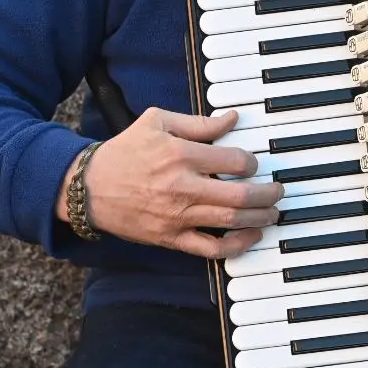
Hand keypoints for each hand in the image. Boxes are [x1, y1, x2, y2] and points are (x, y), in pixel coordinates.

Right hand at [58, 107, 282, 259]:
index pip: (234, 160)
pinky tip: (250, 237)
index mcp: (180, 154)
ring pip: (230, 221)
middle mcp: (182, 187)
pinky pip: (210, 248)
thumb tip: (232, 118)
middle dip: (268, 194)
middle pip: (240, 194)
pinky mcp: (171, 238)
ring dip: (259, 218)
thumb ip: (198, 123)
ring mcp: (177, 216)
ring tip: (272, 212)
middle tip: (278, 191)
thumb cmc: (125, 151)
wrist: (88, 187)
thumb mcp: (158, 121)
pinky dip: (235, 246)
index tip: (253, 164)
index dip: (251, 162)